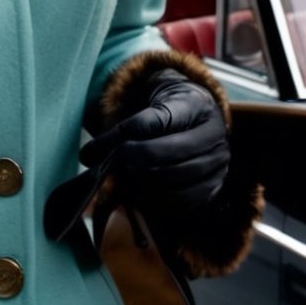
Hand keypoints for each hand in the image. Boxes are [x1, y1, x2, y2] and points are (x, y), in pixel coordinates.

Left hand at [80, 70, 229, 212]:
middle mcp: (213, 135)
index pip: (155, 120)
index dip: (123, 135)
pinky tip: (143, 190)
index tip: (96, 149)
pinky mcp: (215, 188)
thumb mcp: (149, 101)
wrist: (198, 115)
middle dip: (132, 160)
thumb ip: (122, 127)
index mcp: (195, 104)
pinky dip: (158, 201)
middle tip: (112, 162)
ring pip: (174, 180)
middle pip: (166, 154)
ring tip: (126, 174)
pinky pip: (184, 202)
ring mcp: (218, 164)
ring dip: (142, 181)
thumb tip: (87, 157)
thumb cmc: (169, 108)